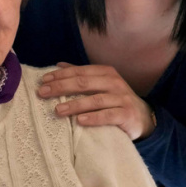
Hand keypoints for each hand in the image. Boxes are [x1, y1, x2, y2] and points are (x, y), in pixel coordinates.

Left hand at [38, 63, 155, 140]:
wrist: (142, 118)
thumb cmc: (116, 100)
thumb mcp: (100, 85)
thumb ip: (82, 75)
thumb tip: (58, 65)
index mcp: (105, 72)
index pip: (80, 71)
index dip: (61, 75)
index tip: (43, 81)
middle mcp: (114, 83)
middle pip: (84, 83)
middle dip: (61, 87)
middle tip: (43, 93)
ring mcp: (121, 98)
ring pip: (95, 99)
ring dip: (75, 104)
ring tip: (57, 110)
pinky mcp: (127, 114)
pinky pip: (108, 115)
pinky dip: (94, 117)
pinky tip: (80, 121)